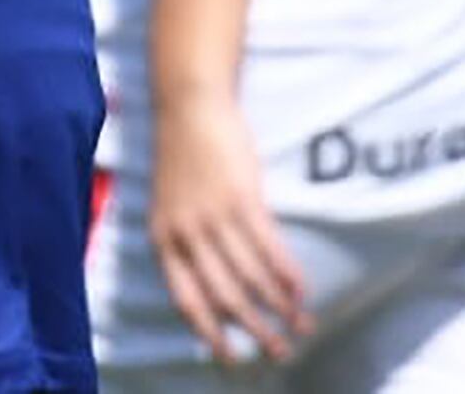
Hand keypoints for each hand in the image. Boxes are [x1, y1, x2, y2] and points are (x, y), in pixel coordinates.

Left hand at [147, 90, 312, 365]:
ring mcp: (214, 215)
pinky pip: (269, 247)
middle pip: (224, 296)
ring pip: (251, 276)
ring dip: (279, 307)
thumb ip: (186, 243)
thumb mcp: (170, 206)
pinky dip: (288, 274)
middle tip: (278, 353)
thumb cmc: (183, 157)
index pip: (186, 298)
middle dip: (254, 330)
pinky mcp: (242, 197)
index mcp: (163, 238)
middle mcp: (185, 232)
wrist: (189, 105)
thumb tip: (217, 288)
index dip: (210, 333)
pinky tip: (302, 292)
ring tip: (300, 326)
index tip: (231, 358)